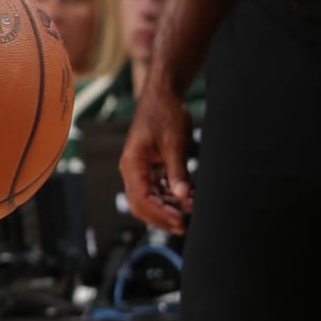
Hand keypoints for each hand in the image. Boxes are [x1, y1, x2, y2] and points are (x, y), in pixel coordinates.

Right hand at [122, 81, 193, 230]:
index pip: (142, 199)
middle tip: (184, 225)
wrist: (163, 95)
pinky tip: (185, 199)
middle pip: (141, 204)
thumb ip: (178, 172)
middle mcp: (131, 169)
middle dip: (161, 217)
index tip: (180, 222)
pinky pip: (155, 188)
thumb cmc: (165, 114)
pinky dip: (168, 196)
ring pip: (149, 198)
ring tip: (189, 211)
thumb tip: (183, 198)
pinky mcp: (148, 166)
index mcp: (132, 163)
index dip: (161, 214)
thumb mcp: (175, 144)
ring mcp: (139, 168)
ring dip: (167, 207)